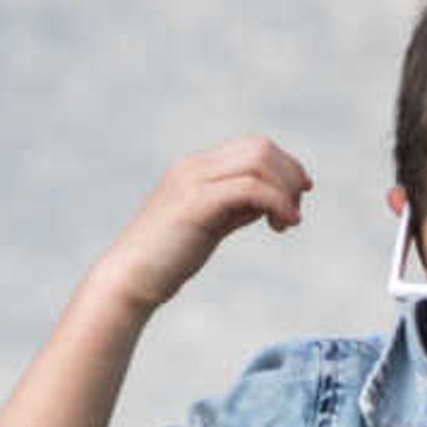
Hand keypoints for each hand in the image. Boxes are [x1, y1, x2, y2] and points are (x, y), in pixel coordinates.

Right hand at [90, 137, 314, 312]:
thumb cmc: (167, 260)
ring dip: (285, 190)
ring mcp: (194, 181)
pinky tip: (283, 225)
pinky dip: (276, 202)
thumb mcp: (209, 226)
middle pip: (260, 147)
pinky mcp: (197, 203)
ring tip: (288, 222)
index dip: (284, 167)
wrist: (129, 279)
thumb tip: (269, 202)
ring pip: (258, 162)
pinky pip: (250, 188)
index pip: (252, 147)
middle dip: (289, 175)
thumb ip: (236, 209)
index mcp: (196, 169)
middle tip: (294, 213)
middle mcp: (195, 167)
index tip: (297, 198)